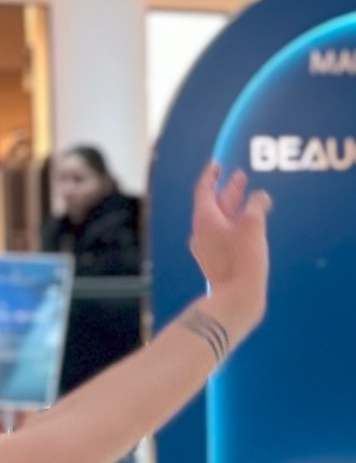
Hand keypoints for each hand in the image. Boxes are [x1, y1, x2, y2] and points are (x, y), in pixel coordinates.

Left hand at [191, 163, 269, 338]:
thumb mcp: (252, 225)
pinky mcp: (217, 261)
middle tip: (240, 176)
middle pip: (213, 204)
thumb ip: (256, 205)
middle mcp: (201, 232)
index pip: (204, 190)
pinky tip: (249, 224)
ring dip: (234, 205)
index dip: (211, 176)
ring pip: (220, 220)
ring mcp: (208, 248)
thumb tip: (259, 198)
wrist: (236, 298)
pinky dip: (236, 222)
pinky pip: (224, 234)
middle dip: (227, 189)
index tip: (217, 164)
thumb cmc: (243, 259)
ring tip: (248, 195)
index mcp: (204, 219)